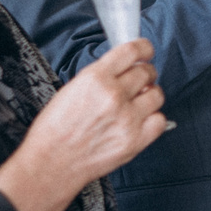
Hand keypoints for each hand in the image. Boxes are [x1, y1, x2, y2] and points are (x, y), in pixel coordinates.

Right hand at [0, 41, 167, 210]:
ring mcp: (127, 119)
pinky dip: (153, 119)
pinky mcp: (135, 140)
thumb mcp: (72, 88)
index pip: (132, 51)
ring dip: (150, 95)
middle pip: (147, 72)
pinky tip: (140, 120)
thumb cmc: (55, 130)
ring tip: (138, 102)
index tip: (146, 50)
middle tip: (139, 80)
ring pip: (157, 95)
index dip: (144, 48)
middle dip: (144, 74)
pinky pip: (159, 121)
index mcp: (95, 78)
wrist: (51, 162)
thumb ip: (100, 76)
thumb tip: (122, 69)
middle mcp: (114, 95)